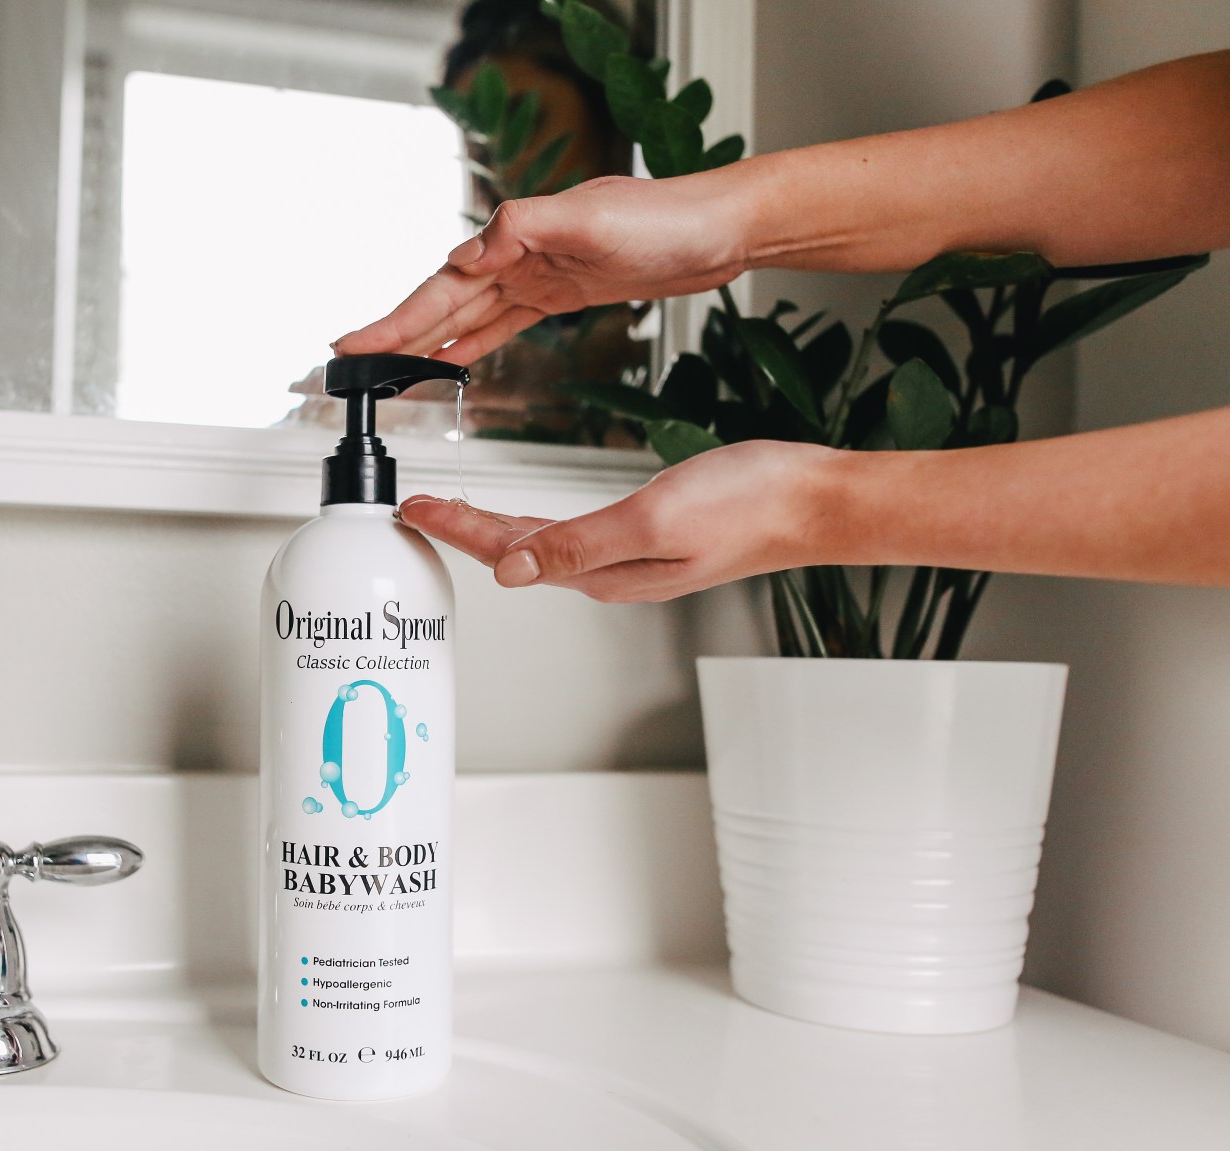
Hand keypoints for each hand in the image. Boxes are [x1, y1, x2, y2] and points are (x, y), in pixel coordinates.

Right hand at [334, 173, 750, 364]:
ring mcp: (538, 275)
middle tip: (352, 366)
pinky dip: (470, 341)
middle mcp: (520, 254)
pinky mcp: (561, 292)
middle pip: (443, 303)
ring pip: (465, 315)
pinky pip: (501, 322)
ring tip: (386, 370)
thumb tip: (469, 251)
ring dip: (425, 342)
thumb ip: (524, 228)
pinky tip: (450, 358)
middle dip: (395, 335)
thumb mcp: (589, 218)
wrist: (719, 229)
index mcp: (516, 236)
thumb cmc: (666, 217)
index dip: (396, 318)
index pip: (441, 284)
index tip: (355, 343)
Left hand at [399, 441, 835, 601]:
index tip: (415, 509)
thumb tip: (511, 570)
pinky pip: (574, 535)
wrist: (814, 502)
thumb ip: (580, 544)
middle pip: (516, 552)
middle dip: (462, 532)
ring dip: (494, 529)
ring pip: (542, 544)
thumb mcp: (654, 519)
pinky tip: (529, 519)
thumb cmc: (750, 505)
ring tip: (454, 513)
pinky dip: (537, 523)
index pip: (509, 552)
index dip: (457, 529)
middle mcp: (611, 570)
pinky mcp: (650, 537)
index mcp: (604, 570)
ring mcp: (631, 557)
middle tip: (418, 510)